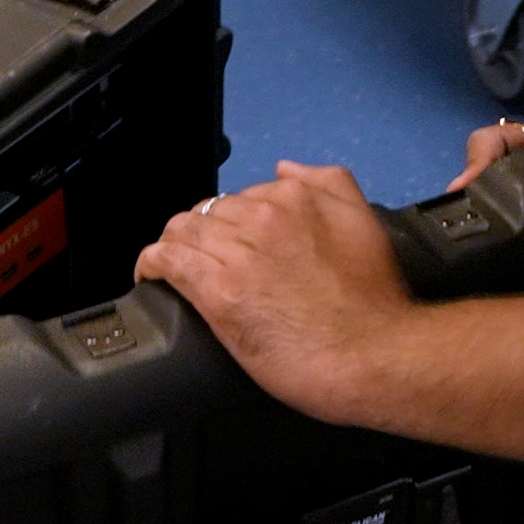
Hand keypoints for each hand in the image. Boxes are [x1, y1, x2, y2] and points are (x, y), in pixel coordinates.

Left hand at [136, 163, 412, 425]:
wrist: (374, 355)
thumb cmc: (374, 301)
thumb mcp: (363, 220)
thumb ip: (328, 183)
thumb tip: (283, 168)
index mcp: (296, 196)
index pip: (240, 196)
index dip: (231, 221)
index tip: (233, 244)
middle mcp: (263, 215)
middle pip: (207, 212)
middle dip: (201, 234)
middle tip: (203, 261)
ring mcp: (238, 252)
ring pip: (182, 232)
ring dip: (173, 246)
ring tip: (170, 267)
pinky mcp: (218, 291)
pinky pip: (168, 261)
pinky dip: (151, 263)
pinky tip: (149, 274)